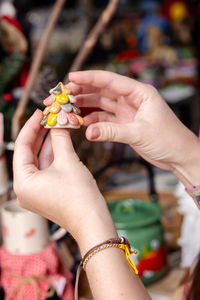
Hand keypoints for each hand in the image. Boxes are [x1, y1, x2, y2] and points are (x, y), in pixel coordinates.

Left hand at [13, 110, 116, 251]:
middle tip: (48, 117)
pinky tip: (59, 140)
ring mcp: (35, 192)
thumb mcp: (68, 161)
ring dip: (47, 143)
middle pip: (29, 153)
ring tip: (55, 125)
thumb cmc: (79, 197)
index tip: (40, 113)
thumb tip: (59, 122)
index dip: (31, 126)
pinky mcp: (46, 193)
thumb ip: (60, 138)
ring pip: (38, 160)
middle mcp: (24, 188)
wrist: (92, 221)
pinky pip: (46, 169)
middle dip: (40, 134)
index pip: (22, 146)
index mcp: (23, 182)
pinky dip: (52, 155)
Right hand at [44, 70, 199, 186]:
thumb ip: (111, 131)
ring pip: (100, 105)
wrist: (178, 156)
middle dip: (81, 92)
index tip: (71, 77)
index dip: (89, 78)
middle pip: (101, 91)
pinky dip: (92, 122)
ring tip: (67, 110)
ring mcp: (127, 112)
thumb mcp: (139, 133)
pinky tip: (81, 124)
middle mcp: (131, 99)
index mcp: (140, 92)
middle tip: (62, 96)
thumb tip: (87, 132)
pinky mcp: (124, 124)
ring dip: (84, 107)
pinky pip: (104, 120)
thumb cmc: (168, 140)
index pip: (110, 80)